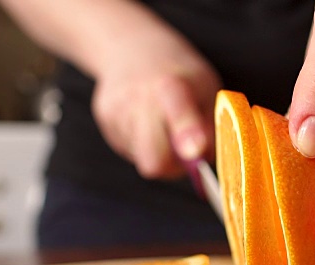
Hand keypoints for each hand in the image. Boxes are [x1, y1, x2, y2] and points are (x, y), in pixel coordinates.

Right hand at [91, 12, 219, 178]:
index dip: (187, 133)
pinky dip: (144, 145)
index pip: (177, 111)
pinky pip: (131, 150)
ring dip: (160, 152)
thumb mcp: (207, 88)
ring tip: (162, 123)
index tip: (195, 150)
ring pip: (143, 158)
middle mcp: (138, 97)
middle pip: (152, 157)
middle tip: (187, 152)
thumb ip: (209, 125)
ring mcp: (117, 111)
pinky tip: (146, 121)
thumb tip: (205, 158)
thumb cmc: (180, 74)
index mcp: (171, 84)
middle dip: (173, 167)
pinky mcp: (105, 121)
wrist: (131, 48)